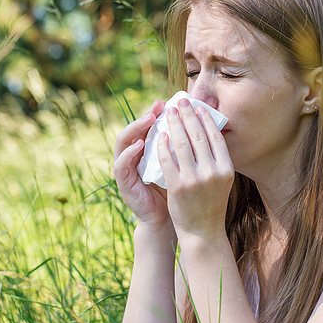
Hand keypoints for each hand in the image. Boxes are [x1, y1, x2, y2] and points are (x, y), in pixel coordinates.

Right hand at [113, 100, 171, 231]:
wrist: (171, 222)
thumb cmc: (180, 193)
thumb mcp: (183, 166)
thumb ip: (184, 148)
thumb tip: (201, 122)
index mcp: (149, 150)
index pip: (150, 126)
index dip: (159, 112)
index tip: (171, 101)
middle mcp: (134, 156)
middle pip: (135, 128)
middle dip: (147, 115)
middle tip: (160, 105)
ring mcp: (127, 168)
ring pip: (124, 141)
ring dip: (136, 127)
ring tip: (150, 118)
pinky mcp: (123, 183)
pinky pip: (121, 164)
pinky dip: (129, 152)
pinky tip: (141, 143)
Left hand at [158, 99, 233, 242]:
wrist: (202, 231)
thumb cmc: (211, 203)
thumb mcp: (222, 180)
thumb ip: (217, 158)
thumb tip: (210, 131)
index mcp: (226, 168)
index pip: (215, 137)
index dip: (206, 119)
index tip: (198, 107)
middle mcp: (212, 172)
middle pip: (198, 136)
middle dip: (188, 115)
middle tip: (181, 102)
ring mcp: (194, 180)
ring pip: (181, 144)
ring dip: (174, 124)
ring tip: (169, 113)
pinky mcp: (177, 186)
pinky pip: (167, 159)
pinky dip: (162, 145)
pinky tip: (160, 135)